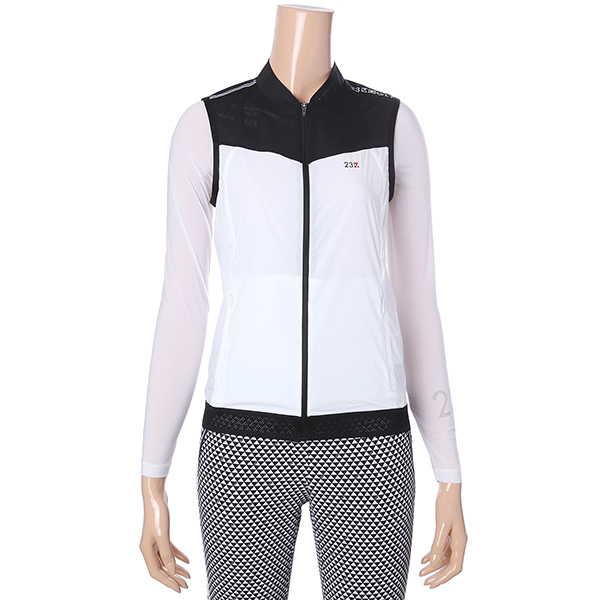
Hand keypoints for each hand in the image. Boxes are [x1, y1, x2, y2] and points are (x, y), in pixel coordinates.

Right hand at [140, 475, 190, 591]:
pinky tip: (187, 561)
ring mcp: (155, 541)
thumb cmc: (157, 513)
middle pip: (162, 568)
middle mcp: (149, 548)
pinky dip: (178, 556)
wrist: (156, 495)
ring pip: (166, 560)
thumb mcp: (163, 535)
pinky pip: (169, 550)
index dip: (167, 582)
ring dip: (177, 568)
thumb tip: (172, 572)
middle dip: (173, 578)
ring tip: (188, 575)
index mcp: (146, 550)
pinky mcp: (162, 534)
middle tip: (186, 585)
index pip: (156, 572)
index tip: (179, 589)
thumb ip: (167, 554)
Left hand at [419, 481, 466, 587]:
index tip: (432, 584)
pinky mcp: (448, 532)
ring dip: (433, 566)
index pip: (455, 567)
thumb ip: (438, 545)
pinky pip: (441, 549)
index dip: (444, 578)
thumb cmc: (446, 505)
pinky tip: (422, 560)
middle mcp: (459, 542)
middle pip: (450, 565)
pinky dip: (433, 555)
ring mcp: (454, 538)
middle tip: (425, 583)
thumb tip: (434, 564)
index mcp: (461, 542)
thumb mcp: (441, 525)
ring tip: (420, 573)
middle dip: (437, 575)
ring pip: (444, 558)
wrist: (448, 489)